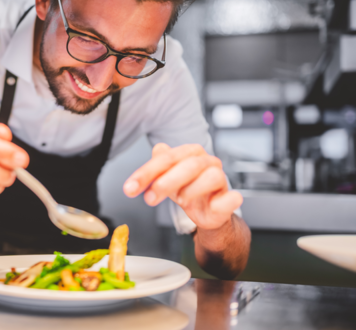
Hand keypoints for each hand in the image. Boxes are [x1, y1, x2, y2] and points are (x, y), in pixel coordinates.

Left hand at [123, 143, 241, 229]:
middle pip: (188, 165)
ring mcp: (221, 180)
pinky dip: (224, 201)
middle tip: (149, 198)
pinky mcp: (230, 199)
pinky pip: (231, 198)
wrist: (207, 211)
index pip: (167, 157)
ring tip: (181, 200)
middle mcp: (207, 162)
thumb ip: (158, 165)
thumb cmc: (187, 189)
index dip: (147, 172)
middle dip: (165, 182)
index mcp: (191, 153)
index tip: (130, 188)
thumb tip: (157, 148)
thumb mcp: (166, 177)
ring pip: (211, 177)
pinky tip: (213, 205)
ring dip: (191, 191)